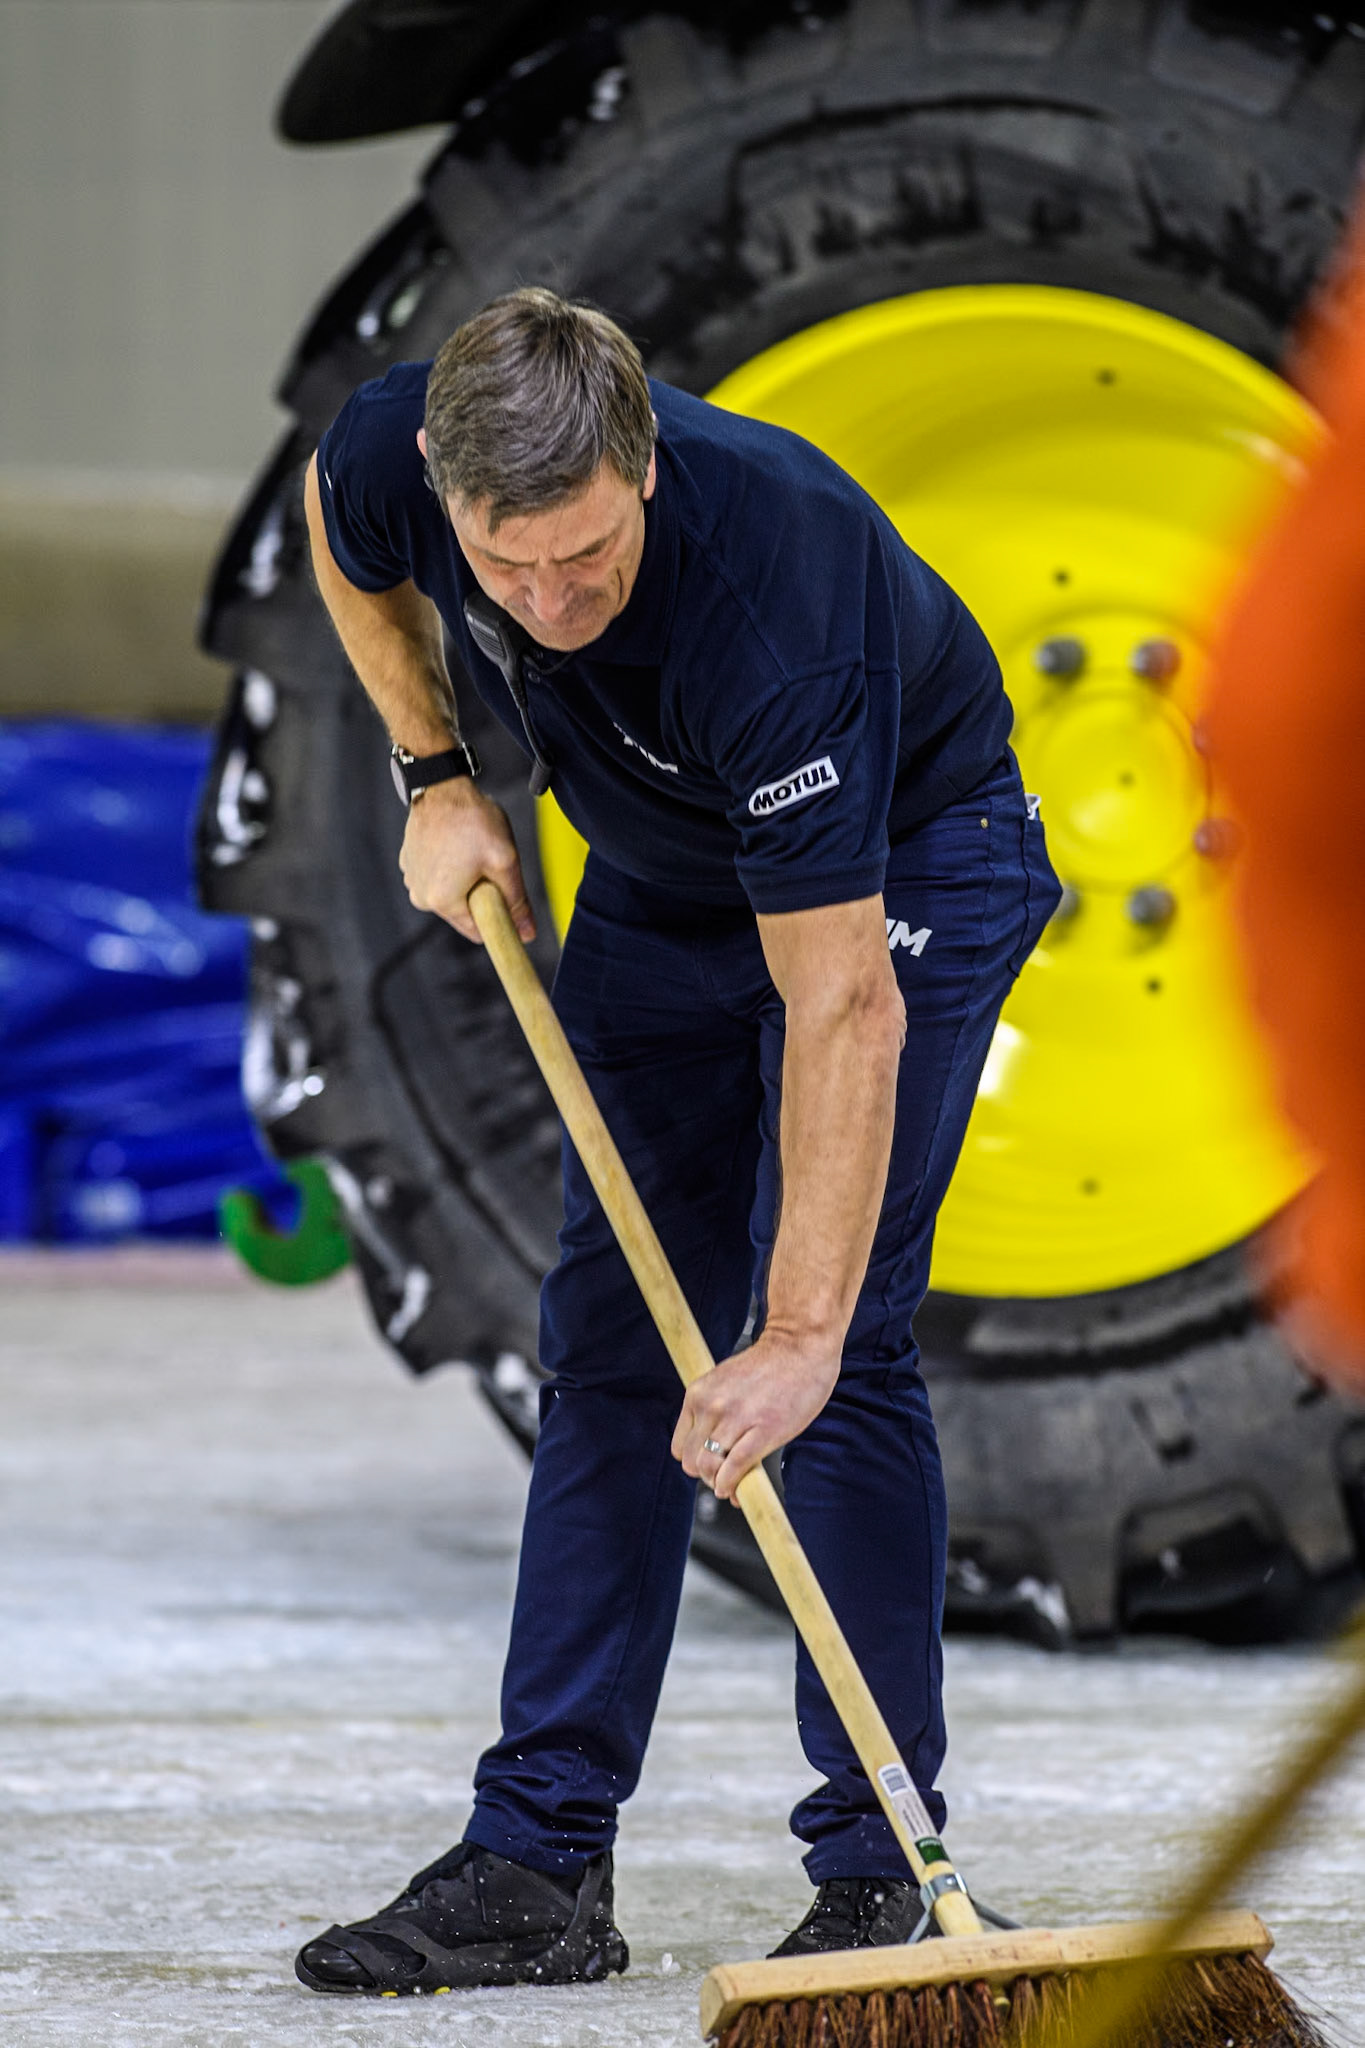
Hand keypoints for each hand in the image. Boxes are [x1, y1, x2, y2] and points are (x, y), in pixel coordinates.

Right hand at [398, 779, 535, 943]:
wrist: (442, 785)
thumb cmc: (472, 820)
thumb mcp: (504, 861)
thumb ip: (516, 901)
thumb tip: (526, 934)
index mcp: (441, 901)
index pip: (478, 932)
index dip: (498, 920)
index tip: (508, 901)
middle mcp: (420, 895)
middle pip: (463, 912)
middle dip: (481, 896)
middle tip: (489, 865)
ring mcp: (412, 878)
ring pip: (451, 893)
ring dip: (466, 881)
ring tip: (472, 851)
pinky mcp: (409, 862)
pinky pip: (437, 876)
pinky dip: (450, 867)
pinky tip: (458, 844)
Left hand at [671, 1327, 840, 1501]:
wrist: (800, 1346)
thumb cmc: (769, 1366)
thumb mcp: (726, 1383)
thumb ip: (716, 1414)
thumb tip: (715, 1457)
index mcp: (698, 1395)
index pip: (680, 1447)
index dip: (695, 1463)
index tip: (709, 1467)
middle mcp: (711, 1407)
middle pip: (692, 1462)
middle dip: (707, 1476)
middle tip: (723, 1479)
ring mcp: (736, 1419)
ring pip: (710, 1468)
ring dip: (719, 1484)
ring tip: (731, 1486)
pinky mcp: (763, 1430)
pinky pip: (736, 1468)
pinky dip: (733, 1486)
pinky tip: (738, 1490)